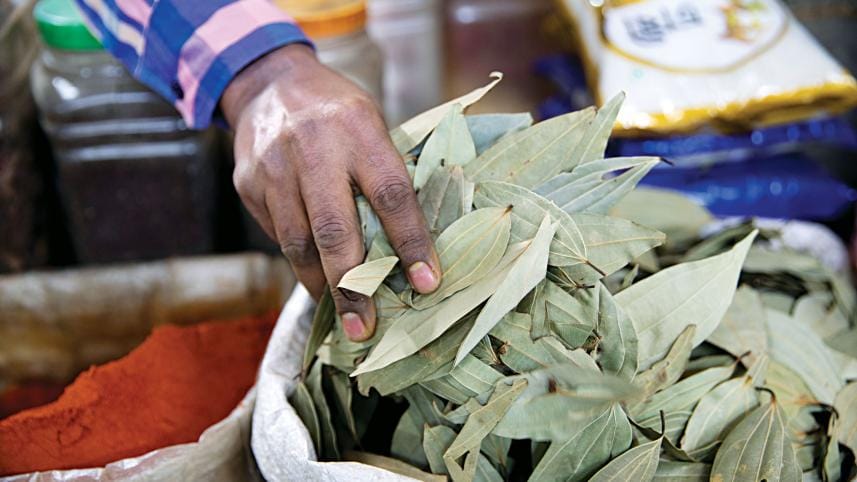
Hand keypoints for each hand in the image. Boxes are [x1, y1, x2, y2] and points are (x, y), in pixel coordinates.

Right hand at [221, 45, 440, 340]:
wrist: (269, 82)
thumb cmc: (337, 112)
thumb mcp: (371, 124)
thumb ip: (385, 174)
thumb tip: (409, 246)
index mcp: (358, 130)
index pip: (392, 194)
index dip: (411, 243)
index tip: (427, 284)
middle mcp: (312, 148)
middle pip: (335, 230)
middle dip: (353, 286)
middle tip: (365, 327)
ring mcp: (273, 168)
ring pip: (298, 242)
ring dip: (321, 285)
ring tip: (342, 314)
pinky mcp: (248, 184)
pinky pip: (277, 235)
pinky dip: (299, 261)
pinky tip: (315, 277)